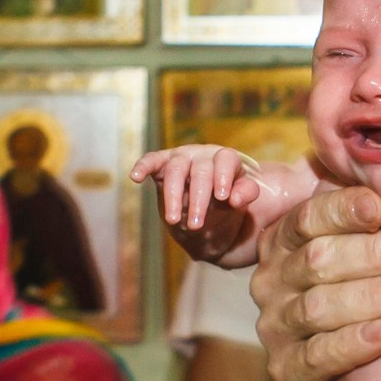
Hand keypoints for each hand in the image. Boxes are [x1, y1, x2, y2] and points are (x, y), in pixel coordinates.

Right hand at [132, 144, 263, 261]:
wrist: (206, 219)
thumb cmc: (226, 206)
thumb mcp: (239, 204)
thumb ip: (245, 195)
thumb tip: (235, 198)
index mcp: (226, 160)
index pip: (226, 160)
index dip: (224, 177)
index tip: (223, 197)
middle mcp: (203, 155)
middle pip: (201, 171)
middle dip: (199, 198)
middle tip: (197, 224)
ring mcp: (182, 158)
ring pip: (176, 170)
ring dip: (173, 196)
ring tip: (174, 220)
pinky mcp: (162, 165)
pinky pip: (152, 161)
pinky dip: (143, 166)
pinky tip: (135, 177)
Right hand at [250, 185, 380, 380]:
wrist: (342, 372)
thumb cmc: (361, 291)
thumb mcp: (361, 248)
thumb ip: (372, 217)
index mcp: (284, 241)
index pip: (308, 217)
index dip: (342, 210)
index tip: (380, 208)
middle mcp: (272, 280)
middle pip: (318, 259)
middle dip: (373, 255)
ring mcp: (276, 327)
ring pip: (318, 307)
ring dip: (369, 297)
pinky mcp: (286, 370)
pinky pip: (316, 356)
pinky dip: (351, 345)